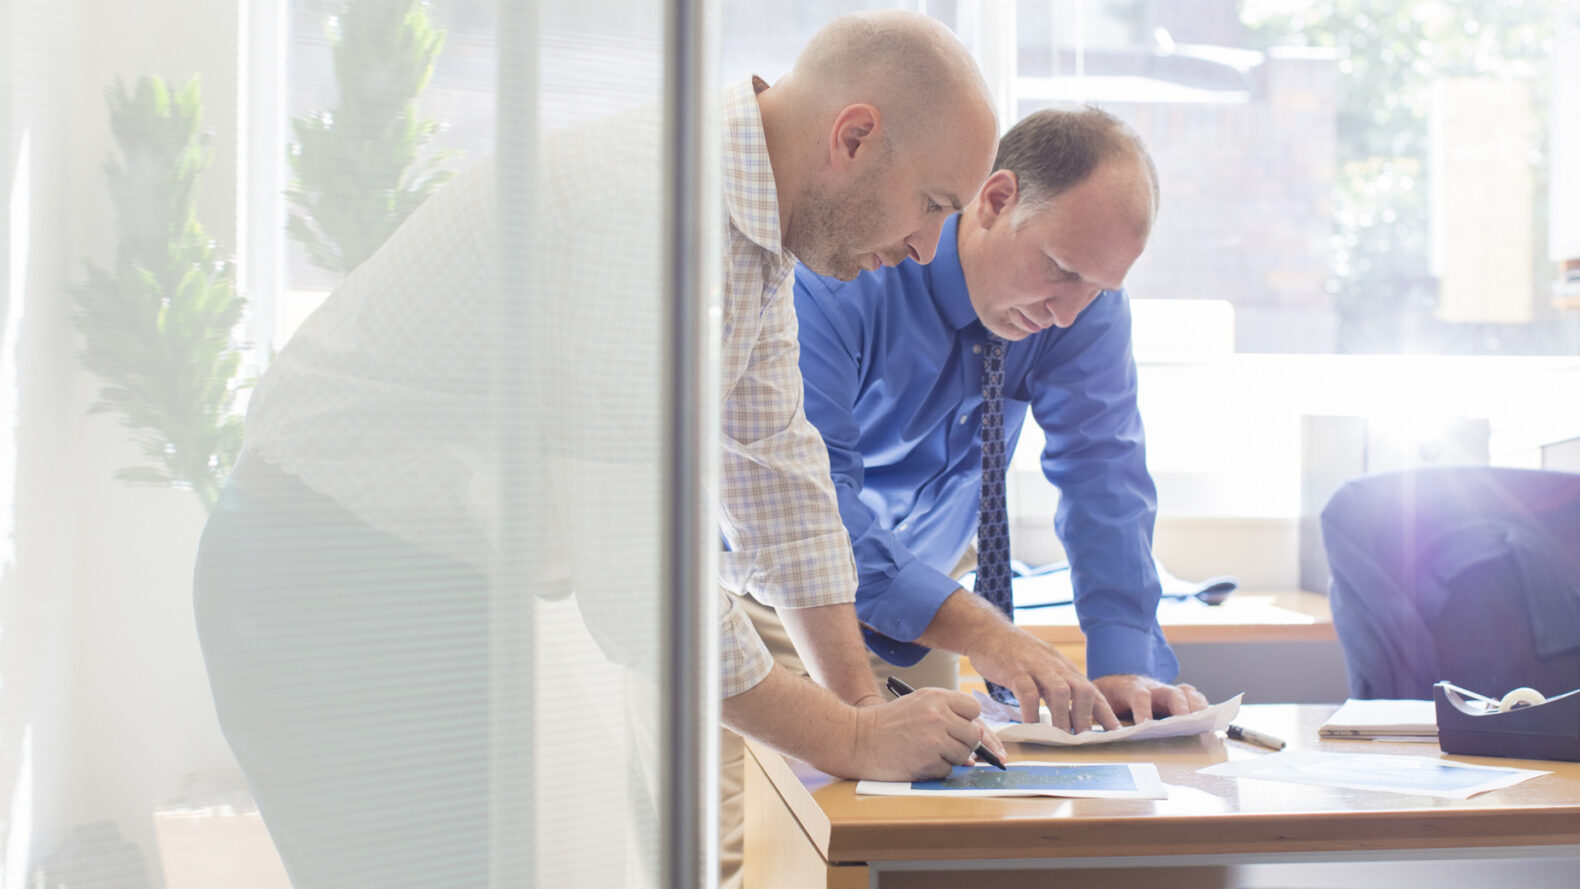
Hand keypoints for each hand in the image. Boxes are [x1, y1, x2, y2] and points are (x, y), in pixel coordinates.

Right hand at [848, 687, 1000, 780]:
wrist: (857, 739)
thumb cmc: (886, 723)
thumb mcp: (917, 705)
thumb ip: (947, 714)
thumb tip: (979, 737)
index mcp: (936, 697)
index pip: (974, 709)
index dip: (968, 720)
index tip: (958, 727)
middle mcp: (938, 715)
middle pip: (973, 735)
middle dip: (962, 743)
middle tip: (942, 744)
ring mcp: (934, 739)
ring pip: (964, 755)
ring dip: (950, 758)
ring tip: (927, 752)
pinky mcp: (929, 761)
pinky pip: (948, 770)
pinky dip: (936, 770)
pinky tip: (918, 761)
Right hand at [967, 626, 1119, 733]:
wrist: (987, 630)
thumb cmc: (1015, 653)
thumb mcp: (1043, 665)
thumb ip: (1056, 684)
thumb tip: (1070, 712)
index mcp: (1064, 668)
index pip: (1092, 690)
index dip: (1105, 712)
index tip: (1116, 733)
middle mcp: (1055, 666)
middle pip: (1082, 690)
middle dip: (1087, 717)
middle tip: (1085, 740)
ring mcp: (1035, 667)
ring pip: (1059, 692)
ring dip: (1063, 717)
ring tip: (1062, 737)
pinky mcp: (1015, 670)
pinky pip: (1028, 693)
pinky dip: (1032, 712)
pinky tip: (1031, 727)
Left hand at [1093, 674, 1208, 722]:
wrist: (1115, 679)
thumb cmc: (1107, 695)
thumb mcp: (1097, 701)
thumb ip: (1097, 714)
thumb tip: (1090, 733)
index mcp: (1130, 687)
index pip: (1139, 695)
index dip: (1143, 710)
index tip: (1145, 726)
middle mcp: (1152, 687)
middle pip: (1170, 692)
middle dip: (1180, 708)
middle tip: (1185, 723)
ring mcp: (1166, 690)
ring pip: (1186, 693)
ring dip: (1196, 707)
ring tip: (1203, 722)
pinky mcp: (1177, 695)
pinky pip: (1194, 696)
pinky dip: (1203, 706)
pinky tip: (1210, 719)